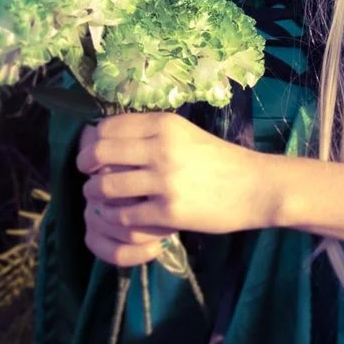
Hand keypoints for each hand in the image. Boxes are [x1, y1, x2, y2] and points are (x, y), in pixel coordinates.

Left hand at [77, 110, 279, 264]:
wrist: (257, 187)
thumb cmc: (220, 160)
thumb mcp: (185, 134)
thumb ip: (150, 134)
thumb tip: (105, 137)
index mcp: (164, 124)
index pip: (107, 127)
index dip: (91, 141)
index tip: (91, 153)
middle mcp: (161, 147)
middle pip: (100, 153)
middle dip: (85, 167)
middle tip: (88, 177)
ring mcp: (164, 180)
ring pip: (106, 186)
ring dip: (95, 195)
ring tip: (100, 200)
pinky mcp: (169, 211)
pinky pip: (124, 216)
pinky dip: (114, 218)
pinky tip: (119, 218)